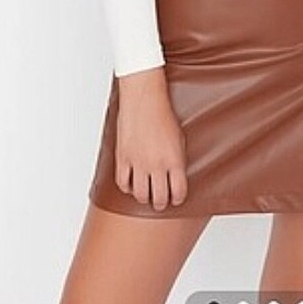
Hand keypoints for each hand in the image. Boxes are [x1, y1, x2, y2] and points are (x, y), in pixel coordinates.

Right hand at [114, 67, 188, 211]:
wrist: (145, 100)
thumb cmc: (163, 114)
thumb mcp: (179, 138)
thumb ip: (177, 161)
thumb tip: (176, 177)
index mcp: (174, 160)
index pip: (178, 192)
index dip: (178, 199)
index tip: (176, 199)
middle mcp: (156, 165)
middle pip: (159, 198)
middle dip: (161, 203)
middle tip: (160, 202)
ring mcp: (138, 163)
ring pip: (140, 195)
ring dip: (144, 198)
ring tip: (146, 195)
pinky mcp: (123, 158)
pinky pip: (123, 183)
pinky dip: (127, 187)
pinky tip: (131, 184)